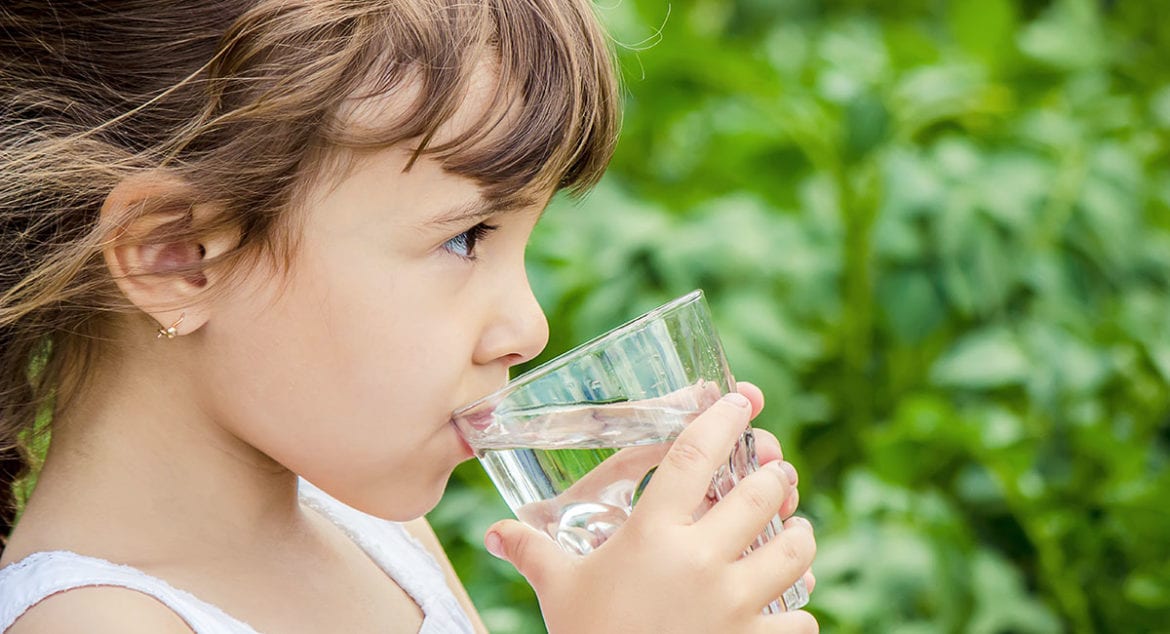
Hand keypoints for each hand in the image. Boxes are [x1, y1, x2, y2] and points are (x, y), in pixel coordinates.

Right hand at [485, 385, 817, 633]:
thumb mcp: (558, 590)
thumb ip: (532, 552)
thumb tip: (497, 533)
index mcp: (653, 534)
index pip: (694, 456)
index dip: (722, 419)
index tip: (741, 400)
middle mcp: (700, 560)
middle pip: (760, 493)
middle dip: (774, 476)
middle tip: (774, 473)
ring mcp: (734, 604)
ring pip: (794, 549)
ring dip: (799, 535)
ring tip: (794, 531)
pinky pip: (800, 617)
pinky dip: (797, 610)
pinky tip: (785, 607)